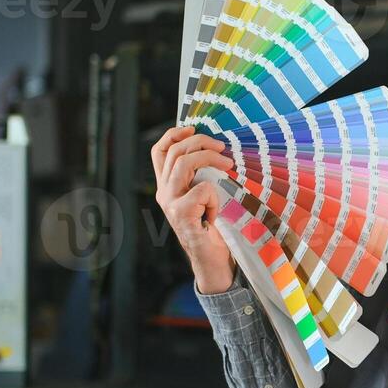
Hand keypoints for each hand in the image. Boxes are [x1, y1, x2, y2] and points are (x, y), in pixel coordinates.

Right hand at [151, 125, 236, 293]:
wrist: (211, 260)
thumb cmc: (212, 227)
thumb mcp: (204, 196)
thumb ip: (202, 176)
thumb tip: (216, 148)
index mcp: (167, 185)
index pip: (159, 151)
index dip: (173, 134)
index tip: (193, 127)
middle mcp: (164, 192)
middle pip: (175, 152)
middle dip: (201, 142)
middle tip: (223, 149)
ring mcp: (170, 204)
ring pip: (185, 165)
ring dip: (210, 159)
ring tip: (228, 165)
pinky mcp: (181, 215)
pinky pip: (203, 189)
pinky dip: (215, 196)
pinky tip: (216, 212)